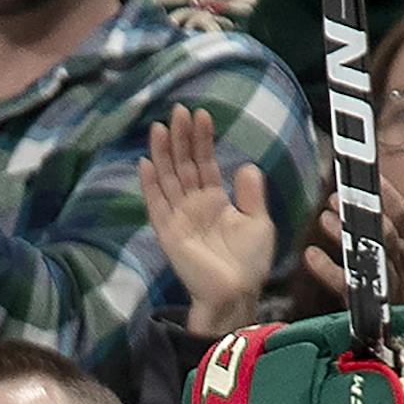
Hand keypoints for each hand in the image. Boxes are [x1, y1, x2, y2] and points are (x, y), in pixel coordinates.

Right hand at [138, 104, 273, 335]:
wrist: (236, 292)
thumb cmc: (249, 263)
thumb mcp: (259, 222)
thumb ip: (252, 194)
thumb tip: (245, 165)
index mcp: (215, 201)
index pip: (205, 163)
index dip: (202, 140)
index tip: (201, 115)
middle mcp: (194, 205)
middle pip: (183, 165)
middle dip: (180, 138)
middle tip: (178, 111)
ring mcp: (179, 218)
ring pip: (168, 179)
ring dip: (163, 153)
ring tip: (160, 127)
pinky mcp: (169, 233)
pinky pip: (156, 205)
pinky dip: (149, 185)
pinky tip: (144, 163)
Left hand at [303, 162, 403, 312]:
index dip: (390, 195)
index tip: (372, 177)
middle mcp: (401, 259)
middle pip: (387, 233)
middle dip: (365, 214)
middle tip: (336, 197)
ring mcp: (384, 281)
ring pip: (368, 257)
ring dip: (345, 237)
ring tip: (324, 219)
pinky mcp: (366, 302)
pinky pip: (347, 285)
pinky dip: (328, 270)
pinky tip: (311, 255)